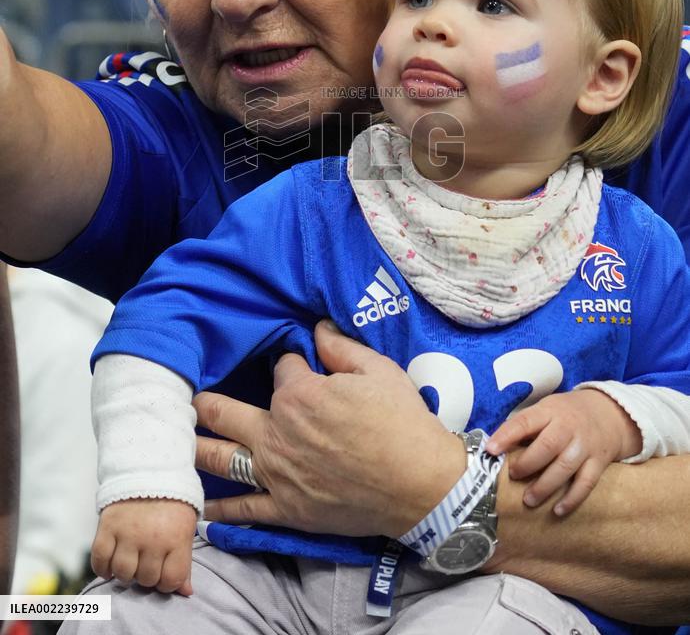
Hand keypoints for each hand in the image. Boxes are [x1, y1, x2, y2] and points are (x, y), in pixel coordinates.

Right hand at [91, 498, 196, 594]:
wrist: (148, 467)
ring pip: (123, 573)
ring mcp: (128, 533)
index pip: (171, 580)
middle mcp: (152, 538)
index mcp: (176, 537)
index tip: (164, 571)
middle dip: (147, 574)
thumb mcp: (186, 526)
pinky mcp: (107, 527)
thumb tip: (185, 592)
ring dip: (126, 571)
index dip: (167, 581)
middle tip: (147, 560)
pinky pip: (99, 561)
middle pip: (146, 579)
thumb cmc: (171, 500)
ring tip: (131, 559)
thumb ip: (185, 560)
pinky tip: (111, 564)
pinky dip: (103, 568)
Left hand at [195, 320, 465, 537]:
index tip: (295, 365)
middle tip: (189, 399)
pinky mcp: (287, 509)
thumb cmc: (403, 422)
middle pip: (227, 411)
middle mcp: (278, 431)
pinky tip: (201, 507)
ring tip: (178, 441)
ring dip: (195, 447)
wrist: (421, 484)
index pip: (281, 368)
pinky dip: (218, 510)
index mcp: (300, 394)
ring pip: (222, 457)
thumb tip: (317, 328)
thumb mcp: (379, 371)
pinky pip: (243, 509)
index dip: (289, 364)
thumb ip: (341, 348)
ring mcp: (278, 473)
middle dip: (205, 402)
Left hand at [486, 389, 641, 515]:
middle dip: (528, 463)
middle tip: (513, 476)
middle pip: (548, 445)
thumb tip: (495, 447)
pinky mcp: (598, 462)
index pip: (525, 421)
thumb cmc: (566, 415)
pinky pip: (586, 483)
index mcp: (549, 411)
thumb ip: (526, 426)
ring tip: (529, 500)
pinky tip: (558, 510)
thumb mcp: (546, 410)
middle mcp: (568, 427)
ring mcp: (585, 445)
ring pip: (565, 467)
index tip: (490, 449)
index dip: (507, 435)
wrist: (608, 414)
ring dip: (545, 485)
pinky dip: (572, 499)